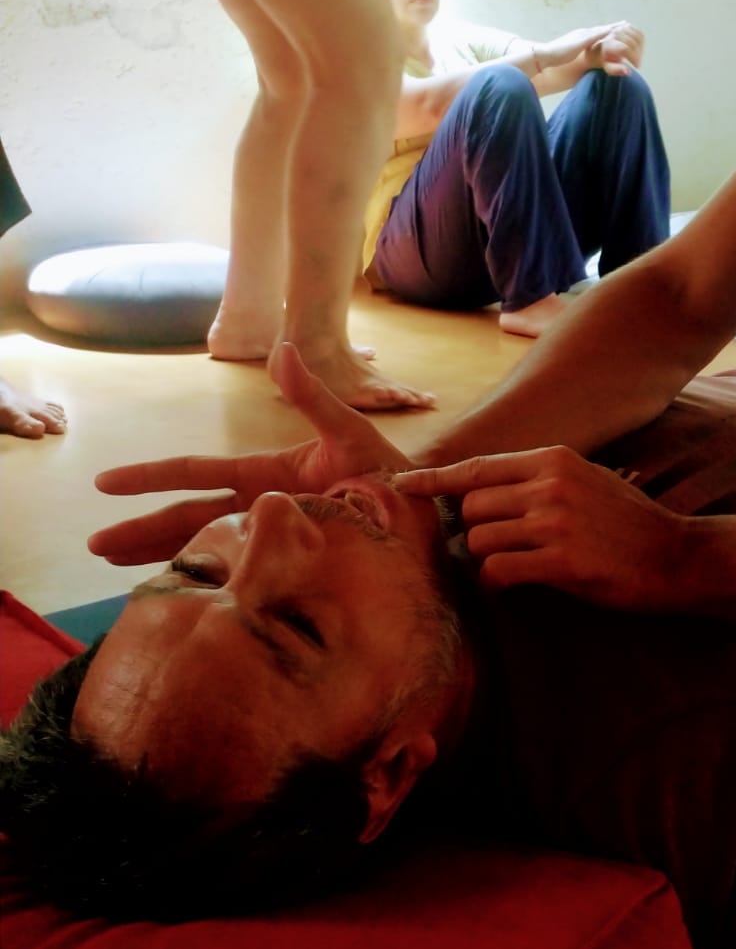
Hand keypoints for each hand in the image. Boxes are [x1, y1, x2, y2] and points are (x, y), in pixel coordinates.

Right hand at [88, 344, 413, 564]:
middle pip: (188, 518)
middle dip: (143, 531)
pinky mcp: (291, 566)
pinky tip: (184, 599)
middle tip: (96, 546)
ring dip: (163, 559)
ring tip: (118, 573)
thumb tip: (282, 349)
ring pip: (206, 549)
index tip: (107, 484)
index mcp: (265, 476)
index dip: (152, 478)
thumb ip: (312, 397)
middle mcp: (261, 508)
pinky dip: (211, 585)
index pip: (197, 474)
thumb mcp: (349, 431)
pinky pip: (242, 577)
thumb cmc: (389, 470)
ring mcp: (273, 539)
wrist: (426, 511)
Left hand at [392, 446, 687, 610]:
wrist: (677, 556)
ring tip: (514, 567)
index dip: (435, 480)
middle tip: (498, 548)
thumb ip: (538, 481)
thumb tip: (480, 493)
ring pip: (479, 541)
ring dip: (486, 560)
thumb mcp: (586, 481)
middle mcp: (550, 484)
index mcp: (553, 459)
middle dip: (475, 532)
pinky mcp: (561, 561)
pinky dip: (497, 582)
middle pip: (472, 508)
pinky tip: (514, 584)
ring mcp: (555, 522)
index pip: (478, 468)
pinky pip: (498, 571)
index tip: (402, 486)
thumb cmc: (627, 524)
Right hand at [535, 21, 642, 78]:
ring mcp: (581, 36)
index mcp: (578, 38)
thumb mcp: (568, 58)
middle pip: (600, 29)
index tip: (616, 28)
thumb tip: (578, 65)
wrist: (544, 56)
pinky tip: (614, 31)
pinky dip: (605, 33)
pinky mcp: (580, 41)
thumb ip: (575, 59)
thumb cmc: (553, 60)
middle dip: (613, 27)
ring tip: (625, 25)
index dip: (606, 31)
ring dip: (613, 28)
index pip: (595, 33)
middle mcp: (581, 34)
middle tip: (625, 23)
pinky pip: (595, 36)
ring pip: (600, 31)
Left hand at [594, 21, 642, 75]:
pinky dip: (641, 44)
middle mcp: (614, 32)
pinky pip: (640, 34)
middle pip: (632, 44)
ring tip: (636, 58)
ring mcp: (621, 27)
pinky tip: (637, 51)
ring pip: (638, 39)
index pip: (625, 49)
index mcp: (608, 42)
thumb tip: (628, 72)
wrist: (601, 46)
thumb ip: (617, 70)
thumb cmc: (606, 59)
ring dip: (640, 50)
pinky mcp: (628, 26)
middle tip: (637, 64)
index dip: (634, 58)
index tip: (636, 66)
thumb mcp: (608, 67)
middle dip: (637, 56)